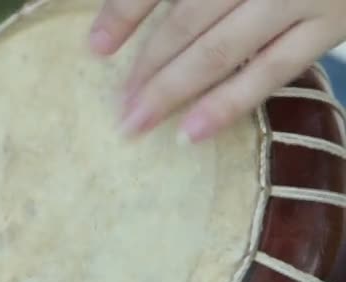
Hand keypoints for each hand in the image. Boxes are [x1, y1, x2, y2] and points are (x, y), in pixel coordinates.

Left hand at [89, 0, 345, 143]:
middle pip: (188, 19)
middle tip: (117, 107)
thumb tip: (116, 27)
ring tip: (137, 124)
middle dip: (147, 66)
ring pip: (222, 49)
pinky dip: (230, 103)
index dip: (124, 13)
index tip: (95, 48)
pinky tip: (192, 132)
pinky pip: (274, 71)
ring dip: (174, 90)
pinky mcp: (331, 26)